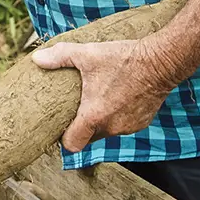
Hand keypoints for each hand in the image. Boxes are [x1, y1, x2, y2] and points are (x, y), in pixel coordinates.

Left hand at [31, 37, 188, 153]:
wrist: (162, 61)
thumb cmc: (124, 59)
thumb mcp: (88, 54)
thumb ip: (60, 57)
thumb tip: (36, 59)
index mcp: (94, 116)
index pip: (72, 145)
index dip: (64, 139)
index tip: (62, 127)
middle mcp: (111, 127)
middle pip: (88, 138)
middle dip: (82, 126)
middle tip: (79, 107)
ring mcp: (128, 127)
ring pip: (107, 131)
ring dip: (102, 120)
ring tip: (100, 97)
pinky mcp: (142, 123)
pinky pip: (123, 125)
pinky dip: (119, 116)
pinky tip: (119, 97)